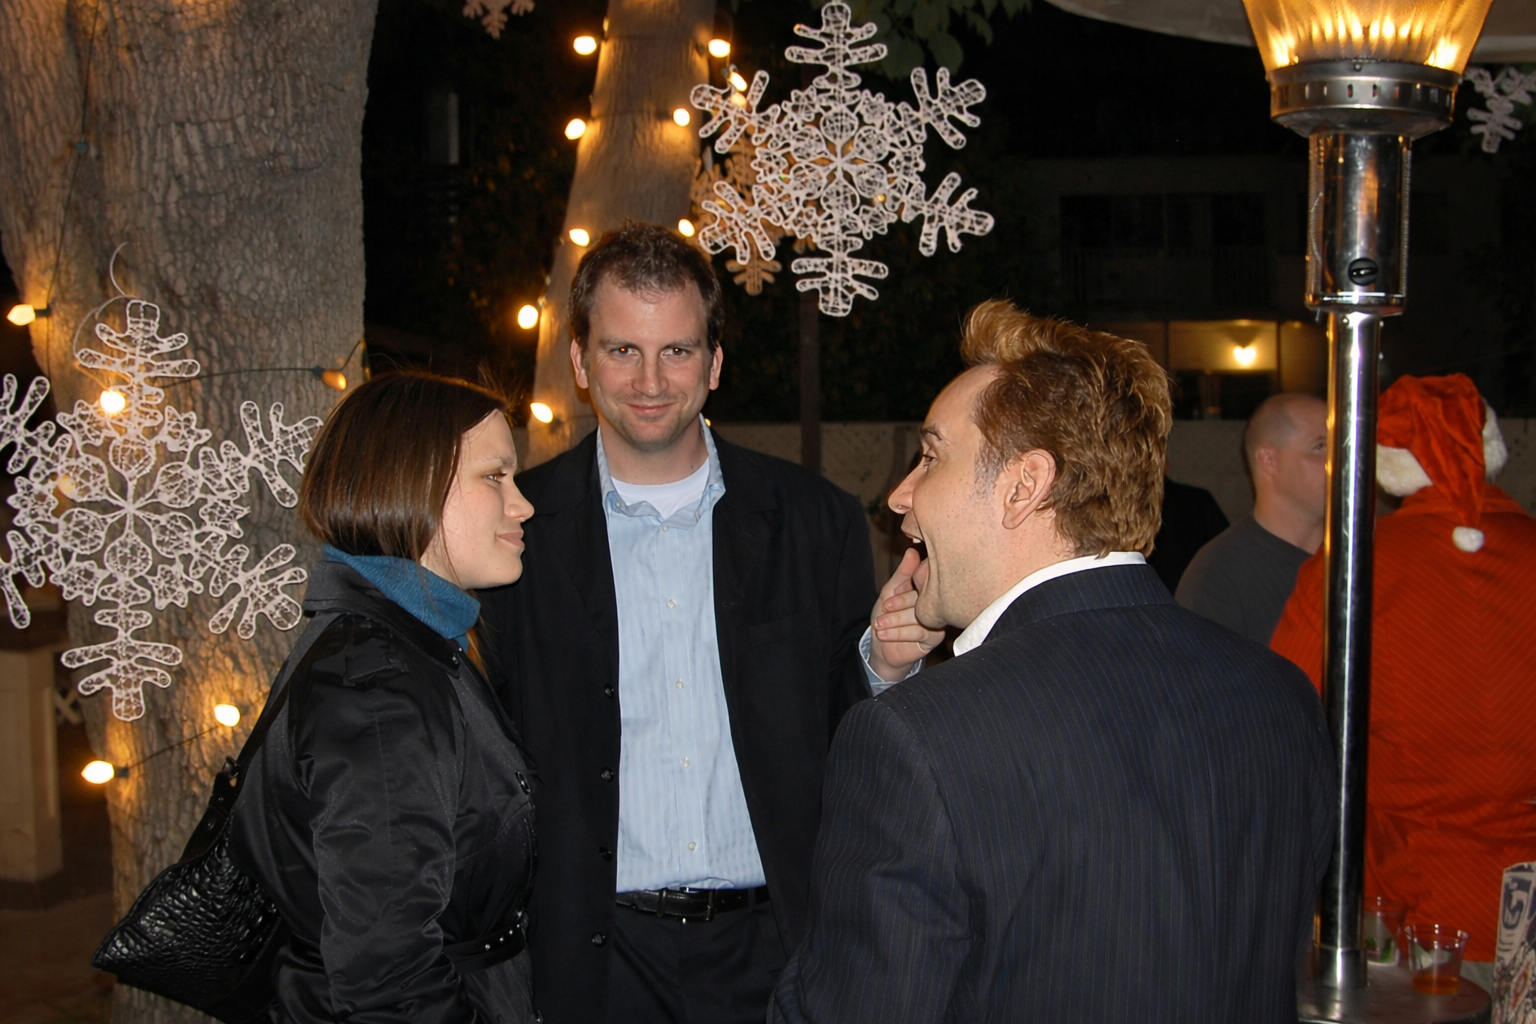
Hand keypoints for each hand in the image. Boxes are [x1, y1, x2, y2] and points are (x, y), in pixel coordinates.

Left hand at [868, 547, 944, 681]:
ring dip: (895, 620)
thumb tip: (912, 551)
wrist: (883, 646)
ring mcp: (937, 620)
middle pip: (921, 599)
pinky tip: (884, 633)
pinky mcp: (935, 638)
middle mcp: (935, 602)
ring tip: (879, 624)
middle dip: (899, 605)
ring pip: (920, 616)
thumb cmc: (887, 616)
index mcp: (927, 588)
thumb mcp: (890, 591)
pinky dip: (899, 633)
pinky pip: (920, 632)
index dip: (904, 590)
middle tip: (884, 609)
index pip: (923, 582)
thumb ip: (902, 573)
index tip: (888, 597)